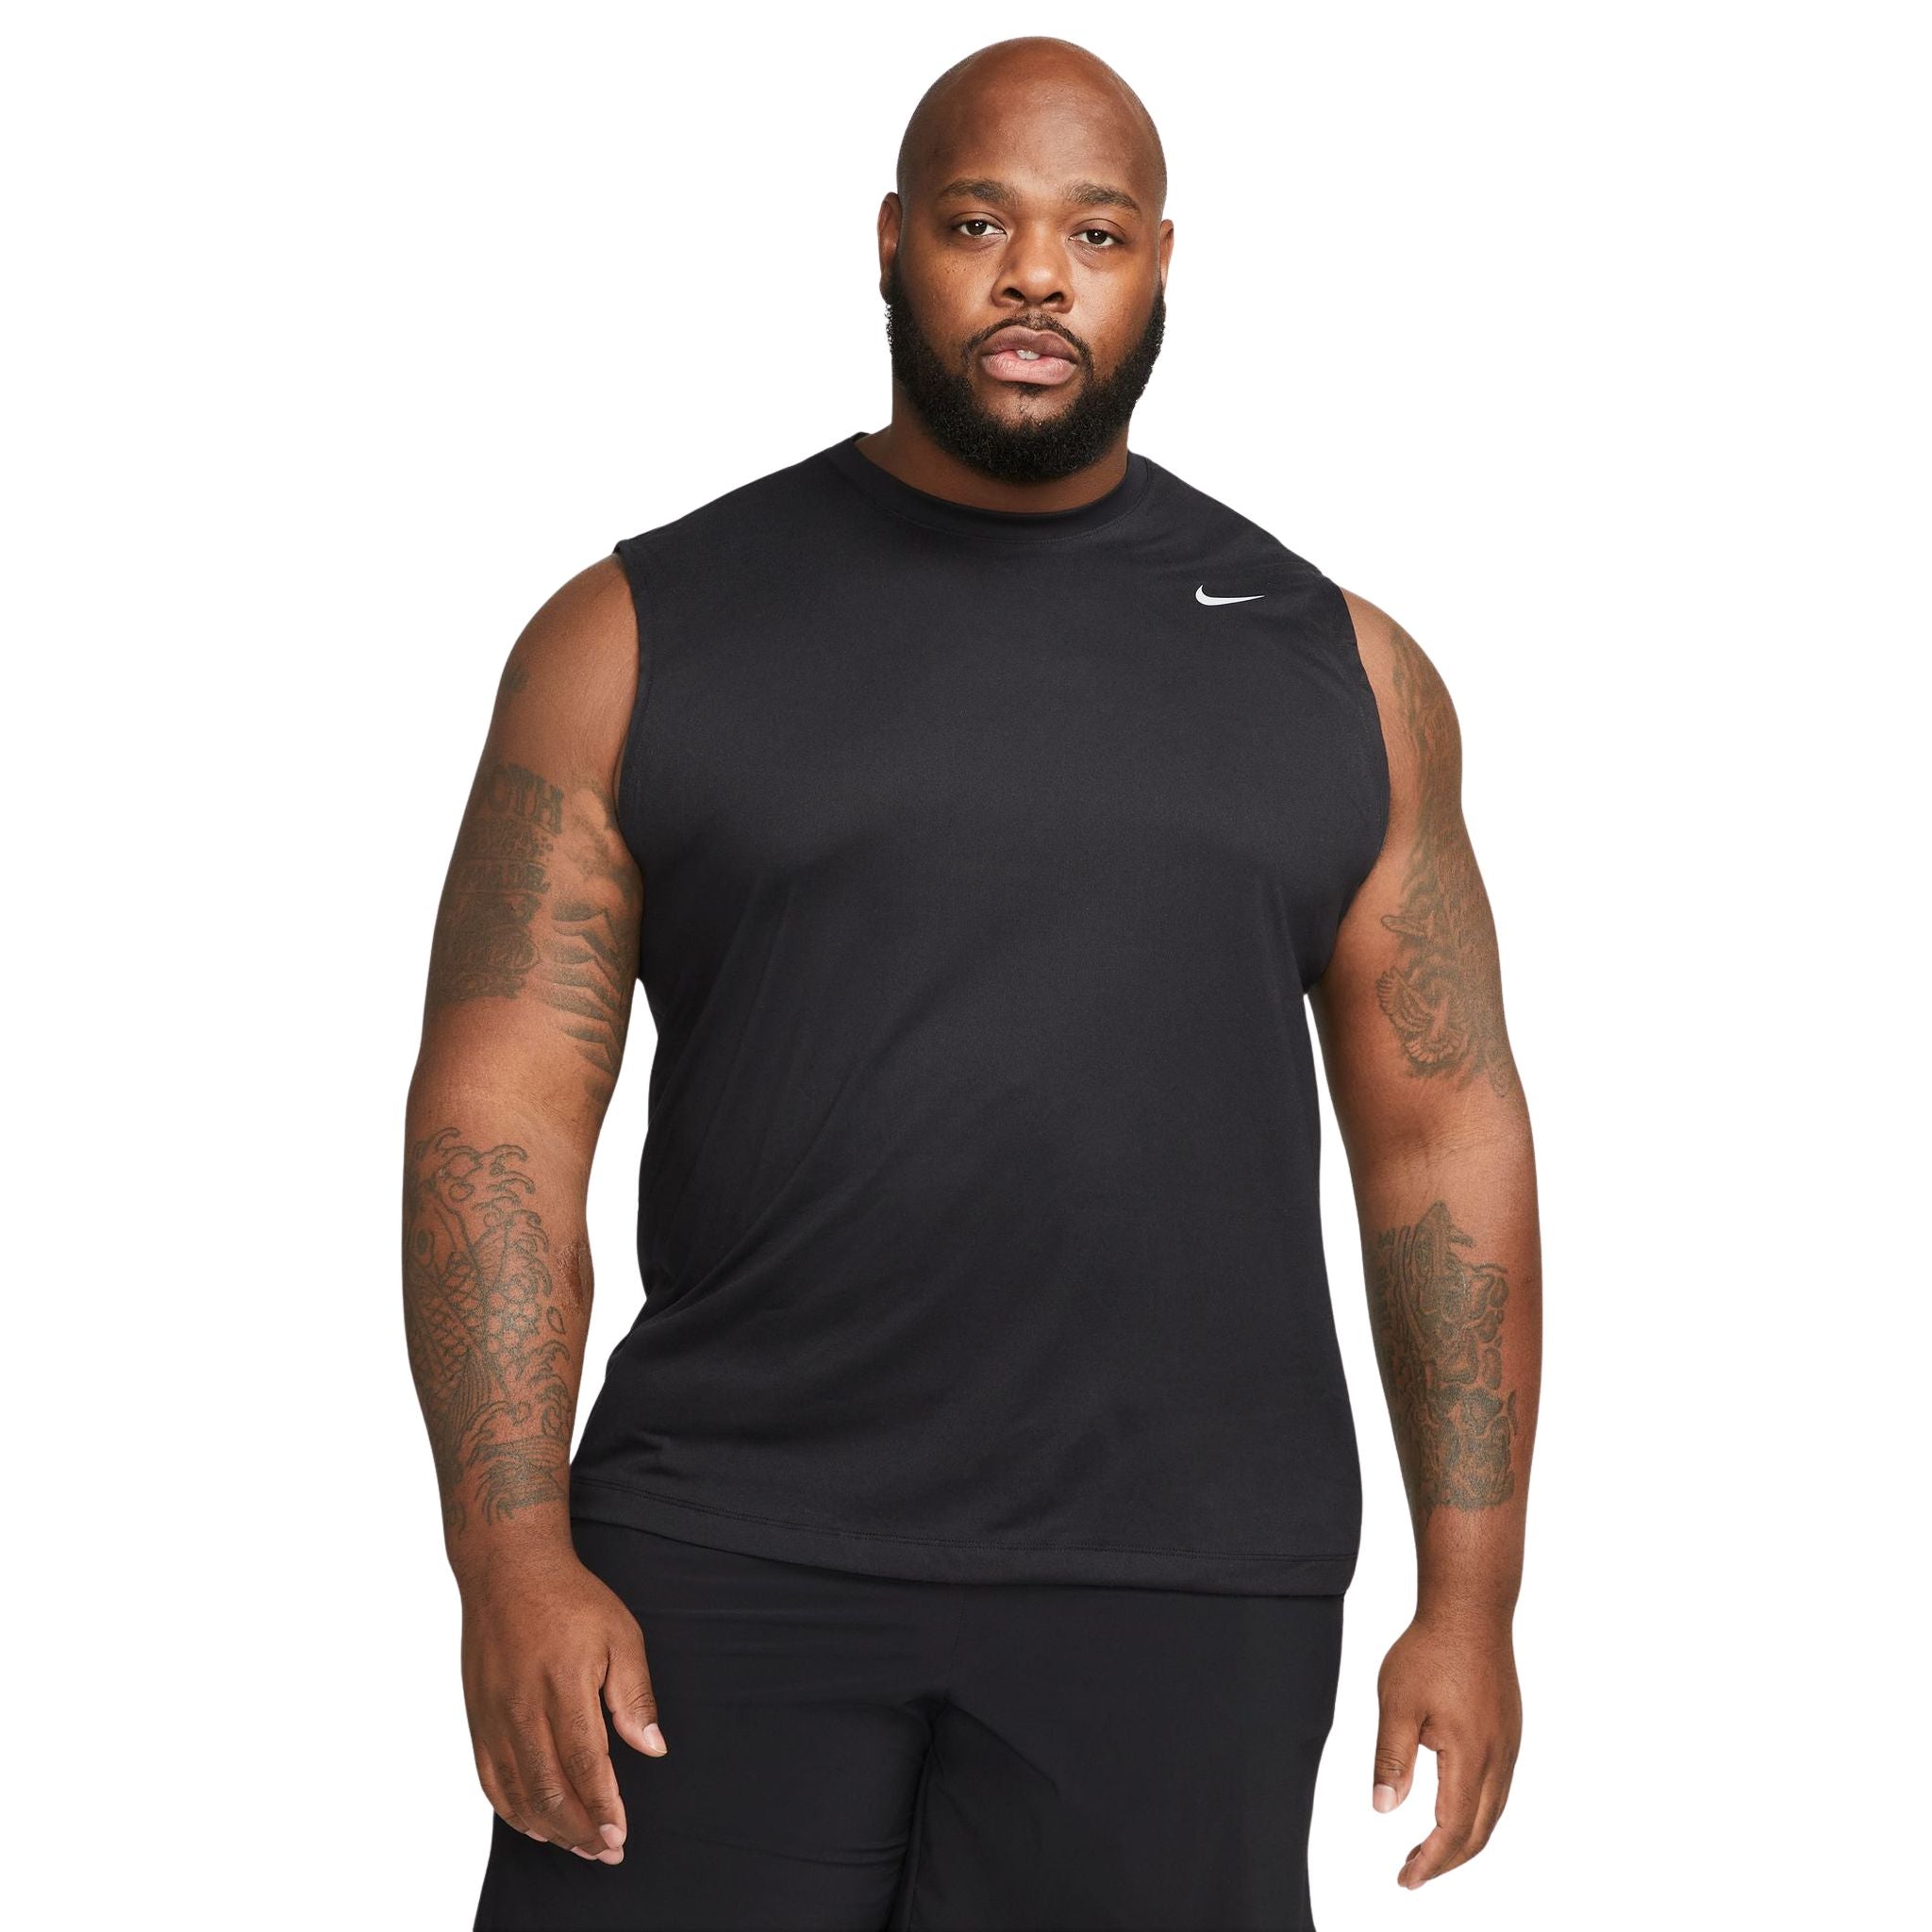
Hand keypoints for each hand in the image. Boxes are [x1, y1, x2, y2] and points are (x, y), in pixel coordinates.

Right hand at [459, 1541, 667, 1862]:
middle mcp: (523, 1709)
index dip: (602, 1809)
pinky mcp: (477, 1719)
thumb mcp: (621, 1634)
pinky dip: (512, 1810)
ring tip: (579, 1845)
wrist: (508, 1571)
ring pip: (518, 1794)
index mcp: (563, 1687)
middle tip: (606, 1851)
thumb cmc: (571, 1599)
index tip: (619, 1836)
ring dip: (550, 1829)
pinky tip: (535, 1824)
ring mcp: (495, 1717)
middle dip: (580, 1831)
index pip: (585, 1766)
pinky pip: (490, 1780)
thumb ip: (634, 1694)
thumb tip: (651, 1748)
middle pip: (550, 1791)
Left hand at [1370, 1610, 1520, 1889]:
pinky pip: (1498, 1788)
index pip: (1453, 1829)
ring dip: (1463, 1838)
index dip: (1430, 1861)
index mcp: (1470, 1756)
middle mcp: (1499, 1758)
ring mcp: (1509, 1745)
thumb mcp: (1397, 1703)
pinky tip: (1453, 1807)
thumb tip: (1384, 1809)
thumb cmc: (1430, 1650)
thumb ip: (1391, 1758)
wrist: (1471, 1608)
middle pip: (1478, 1832)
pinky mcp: (1509, 1731)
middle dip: (1446, 1860)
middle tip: (1411, 1873)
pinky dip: (1476, 1812)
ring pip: (1493, 1812)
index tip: (1406, 1880)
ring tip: (1428, 1850)